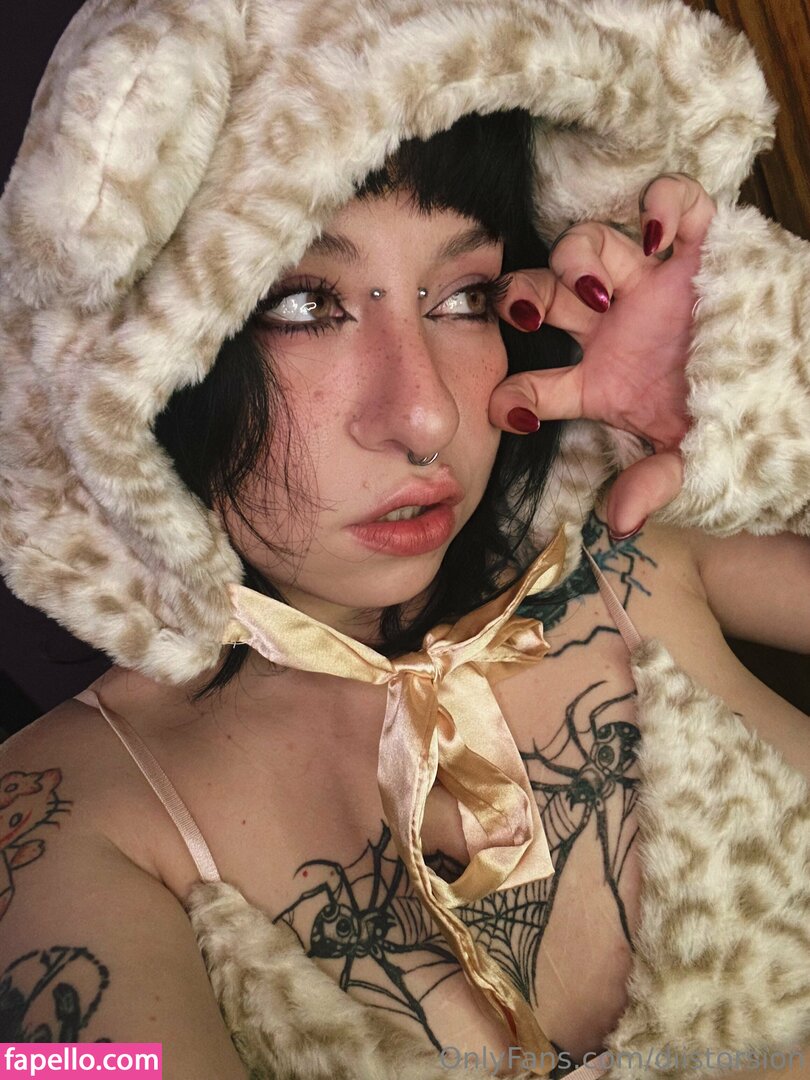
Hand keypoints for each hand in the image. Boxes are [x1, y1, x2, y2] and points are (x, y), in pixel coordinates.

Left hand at [489, 174, 715, 538]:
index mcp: (601, 379)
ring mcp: (650, 282)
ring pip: (589, 244)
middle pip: (544, 294)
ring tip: (599, 291)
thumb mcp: (693, 458)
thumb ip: (654, 484)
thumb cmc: (732, 423)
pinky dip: (659, 207)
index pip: (538, 384)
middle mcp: (613, 325)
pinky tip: (655, 237)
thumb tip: (619, 525)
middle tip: (530, 316)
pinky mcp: (700, 245)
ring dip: (578, 259)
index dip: (514, 394)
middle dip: (524, 297)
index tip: (507, 407)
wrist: (789, 391)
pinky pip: (674, 204)